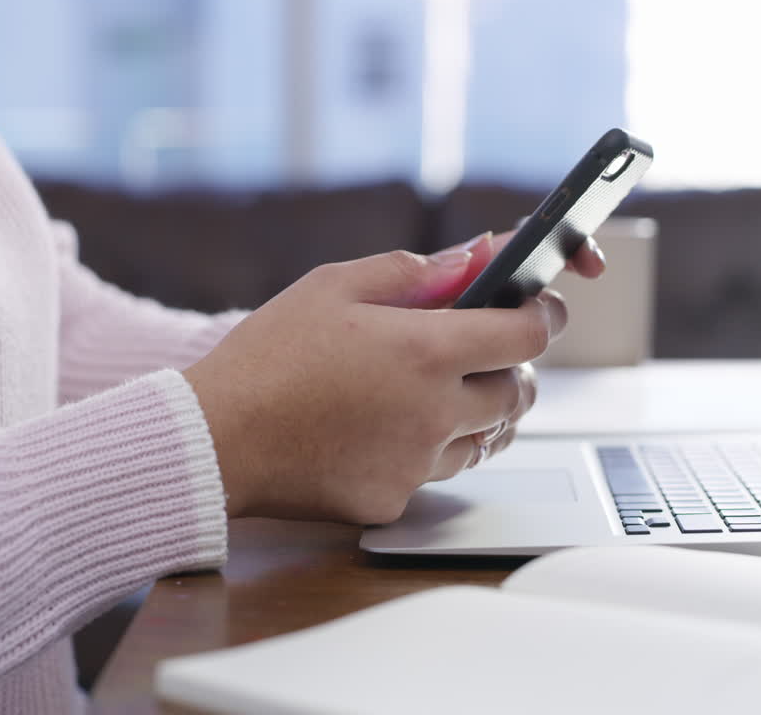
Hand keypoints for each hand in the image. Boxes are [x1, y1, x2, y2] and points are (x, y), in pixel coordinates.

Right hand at [183, 248, 567, 523]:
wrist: (216, 439)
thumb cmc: (266, 357)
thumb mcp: (332, 287)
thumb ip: (412, 270)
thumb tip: (473, 258)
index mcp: (427, 351)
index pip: (528, 335)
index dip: (544, 317)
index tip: (540, 310)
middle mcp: (433, 413)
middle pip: (518, 393)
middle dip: (510, 368)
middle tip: (481, 352)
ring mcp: (416, 463)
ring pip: (485, 439)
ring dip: (475, 412)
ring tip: (429, 390)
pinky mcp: (393, 502)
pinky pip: (434, 473)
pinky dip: (426, 450)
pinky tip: (383, 430)